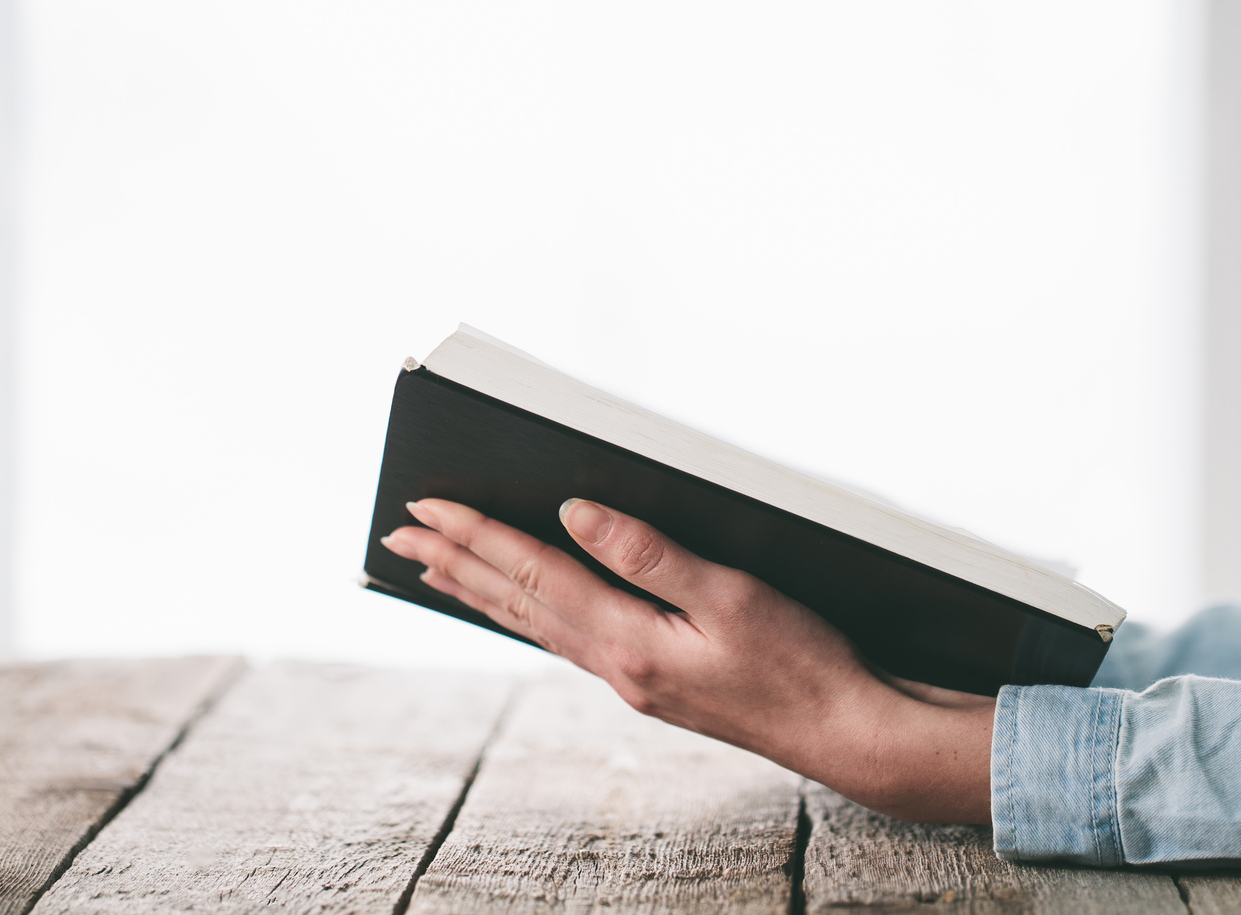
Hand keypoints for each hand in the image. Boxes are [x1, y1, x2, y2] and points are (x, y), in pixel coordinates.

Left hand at [379, 497, 993, 822]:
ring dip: (480, 590)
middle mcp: (616, 666)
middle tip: (398, 535)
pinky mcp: (650, 684)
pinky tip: (520, 608)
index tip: (426, 509)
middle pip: (517, 602)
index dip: (476, 536)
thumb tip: (574, 514)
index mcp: (629, 641)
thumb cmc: (800, 663)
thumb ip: (647, 553)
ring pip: (534, 625)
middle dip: (454, 563)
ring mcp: (630, 681)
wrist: (842, 731)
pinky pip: (564, 641)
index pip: (533, 574)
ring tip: (435, 568)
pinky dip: (526, 615)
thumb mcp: (730, 595)